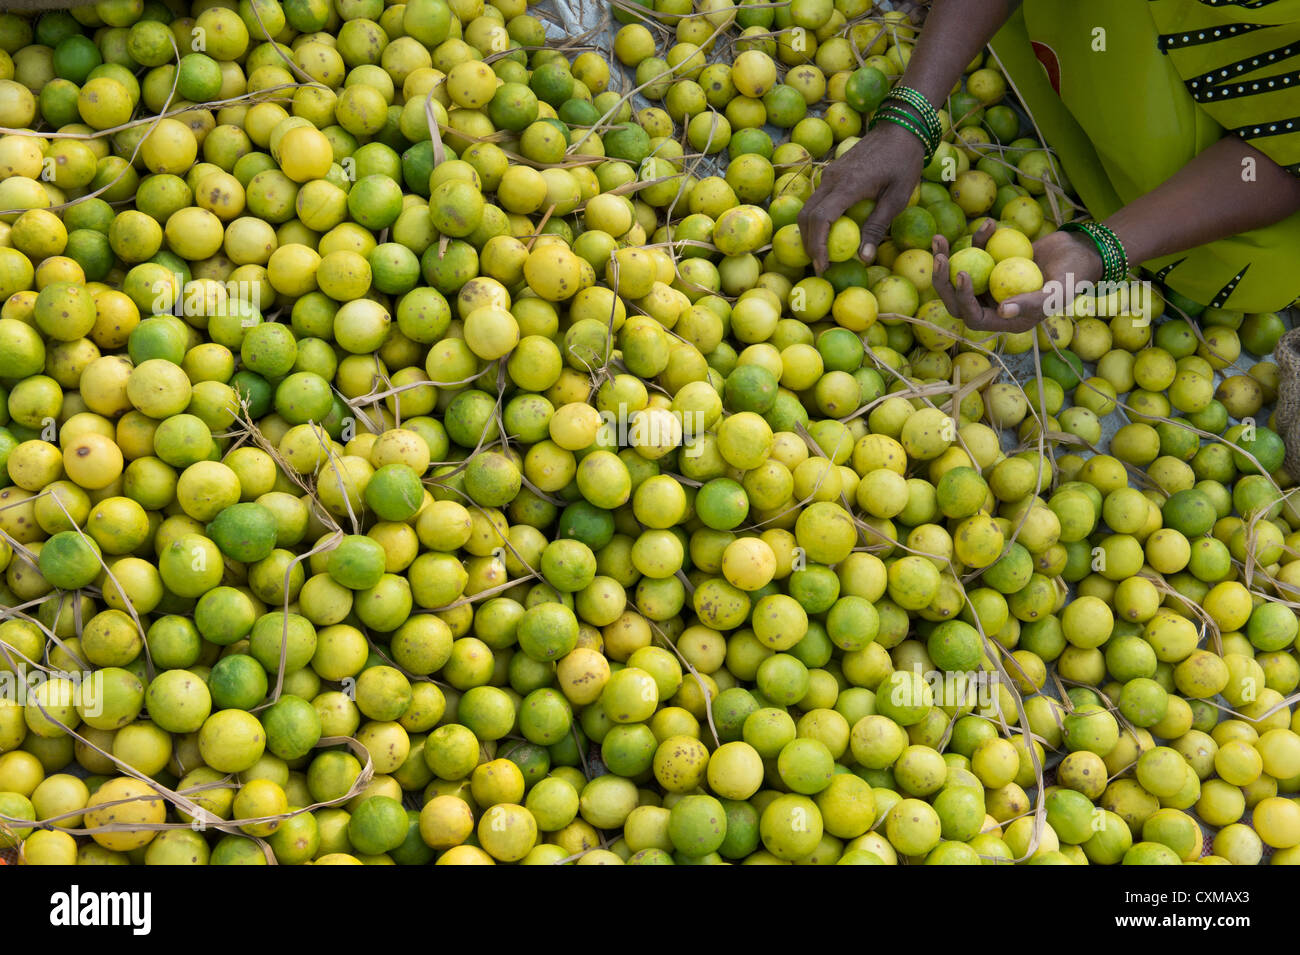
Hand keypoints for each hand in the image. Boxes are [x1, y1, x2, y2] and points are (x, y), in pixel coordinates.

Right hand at [797, 120, 925, 274]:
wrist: (900, 127)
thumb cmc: (903, 162)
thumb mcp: (897, 198)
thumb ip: (878, 227)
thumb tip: (864, 258)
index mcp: (848, 185)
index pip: (820, 219)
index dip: (817, 246)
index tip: (822, 266)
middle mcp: (832, 179)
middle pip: (807, 216)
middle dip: (809, 244)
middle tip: (820, 266)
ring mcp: (829, 174)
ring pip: (807, 208)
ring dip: (810, 233)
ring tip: (821, 253)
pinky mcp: (832, 173)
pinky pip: (816, 200)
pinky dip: (816, 220)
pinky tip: (828, 232)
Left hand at [931, 226, 1103, 333]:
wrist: (1082, 253)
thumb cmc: (1075, 275)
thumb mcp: (1058, 290)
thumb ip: (1033, 303)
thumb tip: (1002, 311)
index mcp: (1006, 319)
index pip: (973, 317)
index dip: (963, 299)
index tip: (963, 274)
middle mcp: (994, 306)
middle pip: (957, 300)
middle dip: (943, 280)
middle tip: (938, 257)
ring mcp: (991, 286)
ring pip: (959, 276)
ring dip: (946, 258)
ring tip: (939, 238)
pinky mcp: (993, 265)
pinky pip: (977, 255)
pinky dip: (977, 239)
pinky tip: (988, 224)